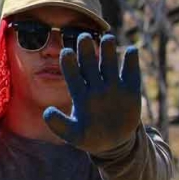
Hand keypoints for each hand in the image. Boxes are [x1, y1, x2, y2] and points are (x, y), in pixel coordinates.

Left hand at [43, 34, 140, 152]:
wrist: (113, 143)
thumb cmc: (89, 137)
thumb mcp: (72, 134)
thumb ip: (59, 124)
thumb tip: (47, 112)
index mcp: (79, 95)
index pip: (72, 76)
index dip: (69, 64)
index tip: (65, 51)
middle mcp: (94, 86)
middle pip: (90, 65)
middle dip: (87, 51)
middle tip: (83, 36)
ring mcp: (113, 86)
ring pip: (109, 65)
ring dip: (108, 51)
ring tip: (108, 37)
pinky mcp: (130, 90)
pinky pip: (130, 74)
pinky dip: (131, 63)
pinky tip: (132, 51)